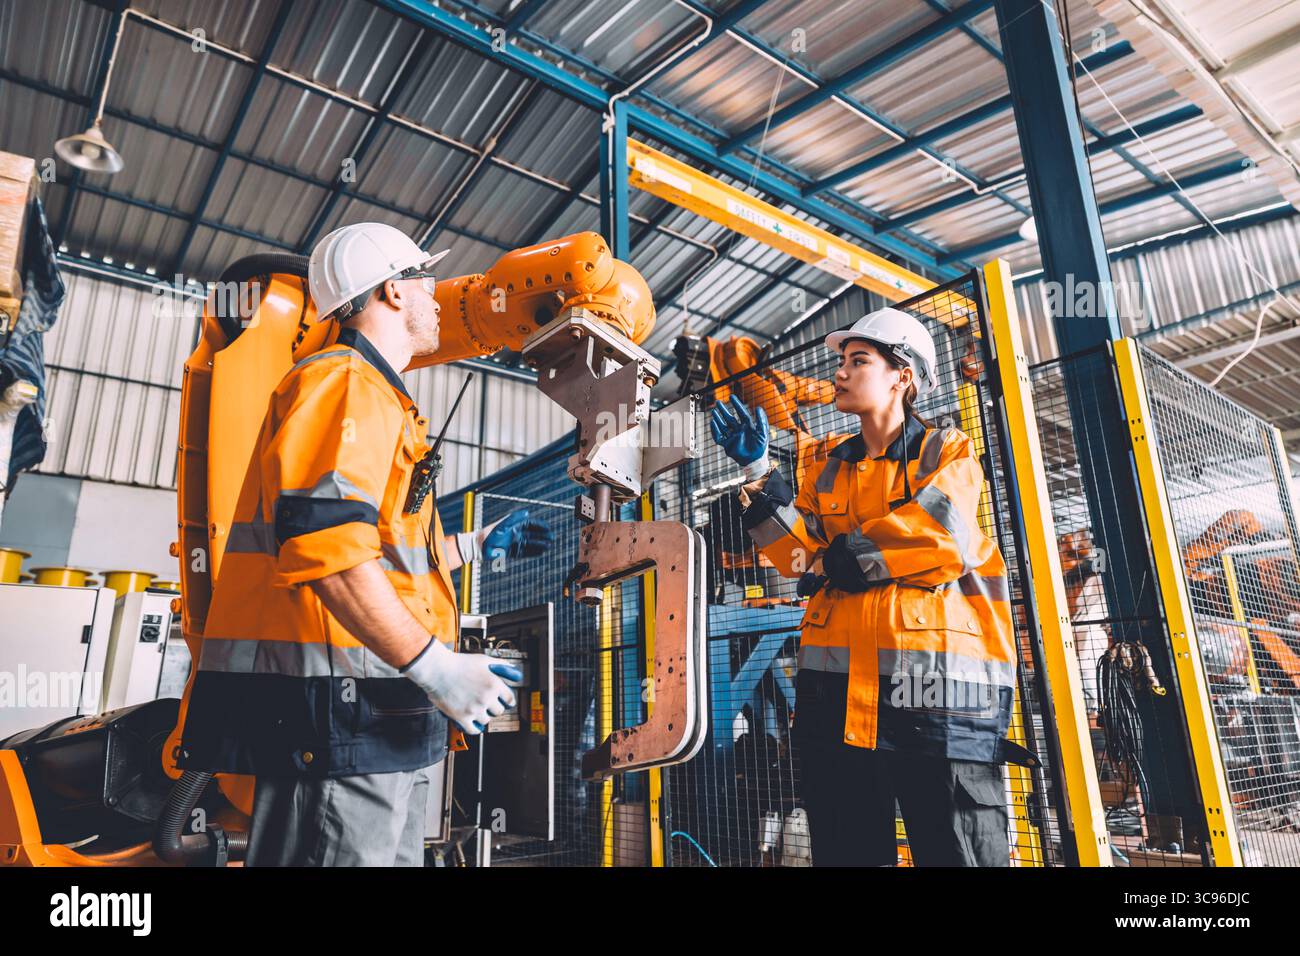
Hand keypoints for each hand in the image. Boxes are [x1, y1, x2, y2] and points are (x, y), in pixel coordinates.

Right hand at [401, 638, 522, 734]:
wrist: (438, 669)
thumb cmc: (460, 663)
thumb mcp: (484, 660)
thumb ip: (501, 666)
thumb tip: (513, 671)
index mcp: (494, 684)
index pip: (510, 700)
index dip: (507, 701)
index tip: (504, 702)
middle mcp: (487, 698)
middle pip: (499, 711)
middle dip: (494, 707)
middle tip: (486, 703)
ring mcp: (474, 709)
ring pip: (486, 721)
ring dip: (483, 716)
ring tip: (476, 710)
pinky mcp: (462, 717)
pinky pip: (474, 730)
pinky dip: (475, 728)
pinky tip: (472, 723)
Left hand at [482, 508, 552, 560]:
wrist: (479, 546)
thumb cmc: (490, 534)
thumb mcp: (503, 524)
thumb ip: (515, 518)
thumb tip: (527, 512)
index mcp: (514, 526)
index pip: (530, 524)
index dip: (539, 526)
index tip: (547, 528)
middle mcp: (515, 534)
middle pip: (532, 534)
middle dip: (542, 536)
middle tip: (552, 537)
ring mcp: (514, 543)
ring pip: (530, 544)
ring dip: (539, 545)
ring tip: (548, 546)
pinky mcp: (511, 552)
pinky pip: (525, 552)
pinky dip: (533, 552)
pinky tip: (540, 553)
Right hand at [709, 395, 769, 479]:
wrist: (755, 461)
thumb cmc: (760, 447)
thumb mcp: (763, 432)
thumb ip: (761, 420)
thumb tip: (758, 407)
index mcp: (748, 426)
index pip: (741, 413)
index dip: (737, 405)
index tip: (732, 396)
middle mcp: (739, 430)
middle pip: (730, 418)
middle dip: (724, 410)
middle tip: (718, 402)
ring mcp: (733, 437)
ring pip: (723, 426)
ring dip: (718, 418)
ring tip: (714, 411)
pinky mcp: (727, 444)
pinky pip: (718, 436)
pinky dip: (714, 430)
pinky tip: (712, 423)